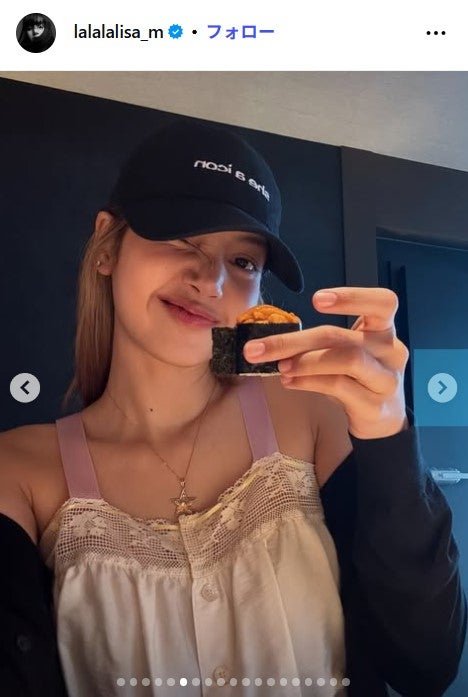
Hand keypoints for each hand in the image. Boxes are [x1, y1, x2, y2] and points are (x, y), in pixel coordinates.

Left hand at [243, 287, 409, 438]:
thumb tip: (271, 339)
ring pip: (346, 360)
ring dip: (305, 361)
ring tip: (280, 367)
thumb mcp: (345, 351)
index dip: (352, 297)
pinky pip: (339, 387)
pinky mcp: (375, 406)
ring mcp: (386, 380)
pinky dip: (309, 382)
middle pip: (342, 337)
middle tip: (257, 348)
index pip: (383, 303)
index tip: (315, 300)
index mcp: (384, 329)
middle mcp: (391, 351)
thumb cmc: (357, 376)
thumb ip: (322, 341)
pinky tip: (290, 382)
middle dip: (295, 340)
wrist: (383, 419)